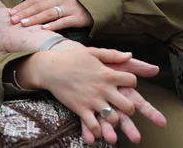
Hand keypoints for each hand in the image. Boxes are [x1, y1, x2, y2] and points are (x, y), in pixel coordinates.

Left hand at [10, 0, 92, 29]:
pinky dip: (53, 25)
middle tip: (14, 20)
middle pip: (39, 6)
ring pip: (49, 13)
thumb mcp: (56, 1)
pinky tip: (44, 29)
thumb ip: (43, 6)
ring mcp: (69, 8)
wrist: (93, 6)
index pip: (34, 0)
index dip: (22, 7)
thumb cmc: (70, 6)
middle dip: (25, 13)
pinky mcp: (77, 17)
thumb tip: (23, 14)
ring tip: (25, 24)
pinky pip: (63, 21)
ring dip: (36, 19)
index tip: (11, 13)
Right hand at [19, 47, 165, 144]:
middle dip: (130, 109)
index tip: (126, 84)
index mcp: (108, 74)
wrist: (50, 68)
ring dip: (115, 120)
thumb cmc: (71, 58)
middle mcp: (103, 89)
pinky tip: (98, 127)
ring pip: (114, 119)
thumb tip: (130, 55)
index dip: (131, 83)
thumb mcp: (92, 52)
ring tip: (111, 116)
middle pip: (129, 106)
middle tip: (124, 107)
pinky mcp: (81, 109)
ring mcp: (92, 101)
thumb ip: (112, 54)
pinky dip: (98, 131)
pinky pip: (94, 127)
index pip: (132, 81)